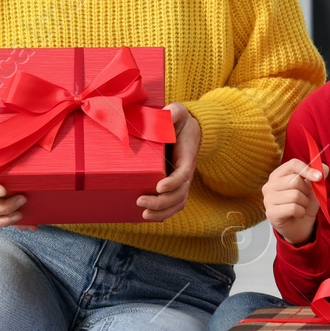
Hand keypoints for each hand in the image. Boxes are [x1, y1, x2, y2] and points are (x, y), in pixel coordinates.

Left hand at [138, 103, 201, 221]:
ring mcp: (181, 182)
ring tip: (143, 214)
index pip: (185, 173)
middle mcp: (186, 173)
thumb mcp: (179, 112)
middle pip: (180, 195)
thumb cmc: (180, 121)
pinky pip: (172, 206)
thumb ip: (173, 112)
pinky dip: (161, 215)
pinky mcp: (173, 187)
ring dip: (161, 212)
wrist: (189, 130)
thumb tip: (165, 115)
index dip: (173, 182)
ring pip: (177, 204)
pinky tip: (145, 217)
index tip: (159, 186)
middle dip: (161, 202)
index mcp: (188, 156)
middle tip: (140, 201)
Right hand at [262, 158, 323, 245]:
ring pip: (295, 195)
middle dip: (306, 191)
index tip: (318, 177)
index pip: (292, 164)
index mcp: (278, 175)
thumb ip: (318, 176)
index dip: (307, 169)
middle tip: (304, 199)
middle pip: (295, 180)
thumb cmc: (303, 205)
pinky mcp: (271, 213)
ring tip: (300, 207)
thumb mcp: (314, 188)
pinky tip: (297, 214)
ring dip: (304, 203)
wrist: (300, 226)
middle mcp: (270, 185)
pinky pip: (293, 208)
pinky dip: (301, 212)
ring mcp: (268, 199)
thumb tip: (325, 168)